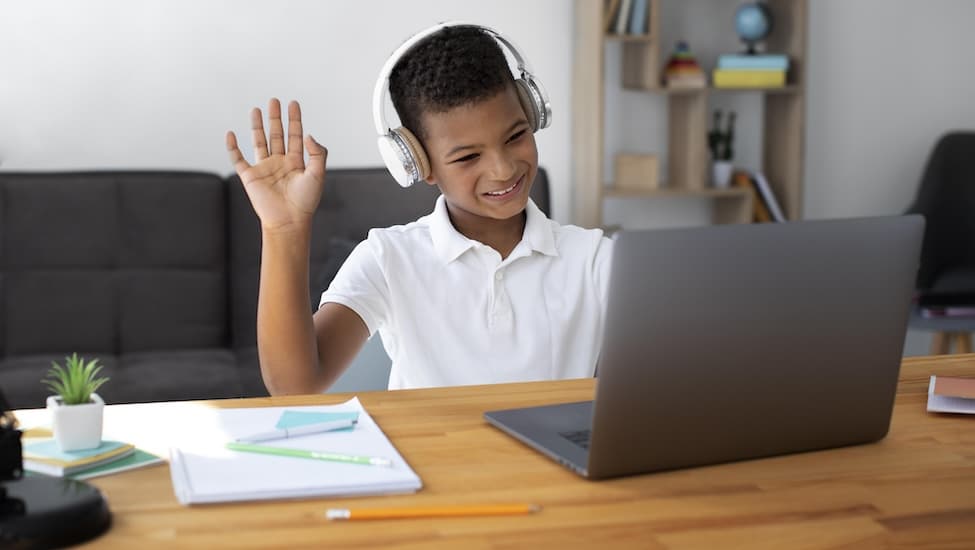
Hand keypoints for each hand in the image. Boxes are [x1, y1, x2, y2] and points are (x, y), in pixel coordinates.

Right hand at [226, 98, 326, 231]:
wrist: (289, 221)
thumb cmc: (305, 202)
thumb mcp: (318, 174)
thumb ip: (318, 153)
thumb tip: (309, 135)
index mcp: (296, 162)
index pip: (295, 135)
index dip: (294, 119)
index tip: (293, 104)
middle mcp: (280, 163)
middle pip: (277, 135)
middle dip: (276, 118)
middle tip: (275, 101)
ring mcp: (264, 168)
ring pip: (259, 142)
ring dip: (257, 126)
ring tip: (256, 109)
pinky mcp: (250, 177)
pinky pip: (238, 159)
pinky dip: (233, 147)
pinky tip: (231, 134)